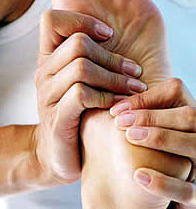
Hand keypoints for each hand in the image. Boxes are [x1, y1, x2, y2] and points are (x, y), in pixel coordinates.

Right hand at [33, 9, 145, 185]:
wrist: (57, 153)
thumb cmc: (75, 112)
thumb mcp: (77, 79)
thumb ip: (88, 56)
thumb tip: (113, 30)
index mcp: (47, 59)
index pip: (51, 20)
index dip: (82, 20)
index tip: (108, 36)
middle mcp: (43, 73)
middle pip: (78, 43)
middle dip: (112, 56)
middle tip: (134, 70)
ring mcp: (47, 96)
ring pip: (81, 67)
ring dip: (115, 77)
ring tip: (133, 88)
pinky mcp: (57, 118)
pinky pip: (81, 94)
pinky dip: (105, 97)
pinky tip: (116, 105)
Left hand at [110, 78, 195, 207]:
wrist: (121, 197)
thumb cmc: (118, 154)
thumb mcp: (118, 129)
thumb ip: (115, 109)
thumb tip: (92, 82)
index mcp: (179, 115)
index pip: (175, 90)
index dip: (146, 97)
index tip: (114, 110)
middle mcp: (195, 137)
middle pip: (190, 116)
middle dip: (154, 116)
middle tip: (119, 123)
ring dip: (162, 138)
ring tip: (129, 138)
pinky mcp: (194, 196)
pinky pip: (190, 190)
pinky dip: (165, 182)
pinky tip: (138, 176)